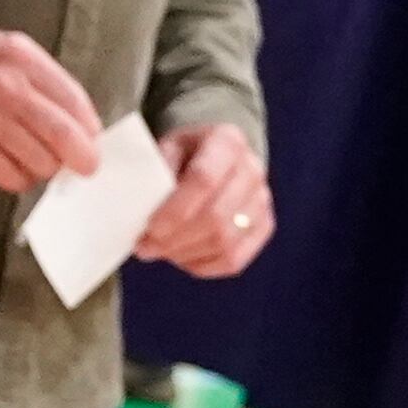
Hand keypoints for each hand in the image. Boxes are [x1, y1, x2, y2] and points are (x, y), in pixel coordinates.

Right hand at [0, 26, 104, 192]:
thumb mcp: (4, 49)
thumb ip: (41, 78)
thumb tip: (80, 121)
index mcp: (23, 59)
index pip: (75, 101)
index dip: (89, 129)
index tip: (91, 141)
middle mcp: (9, 87)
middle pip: (64, 136)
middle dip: (81, 158)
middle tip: (84, 167)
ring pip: (40, 162)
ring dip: (44, 168)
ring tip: (32, 160)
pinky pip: (11, 177)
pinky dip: (19, 179)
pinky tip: (12, 168)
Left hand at [138, 121, 274, 277]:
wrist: (219, 155)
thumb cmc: (187, 153)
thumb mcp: (167, 147)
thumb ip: (157, 173)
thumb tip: (143, 210)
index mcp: (227, 141)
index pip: (203, 180)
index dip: (175, 210)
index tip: (150, 228)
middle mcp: (252, 169)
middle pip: (216, 217)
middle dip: (176, 239)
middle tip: (146, 247)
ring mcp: (262, 200)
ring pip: (225, 242)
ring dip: (186, 253)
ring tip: (160, 251)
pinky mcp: (264, 226)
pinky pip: (234, 259)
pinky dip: (203, 265)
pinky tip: (181, 258)